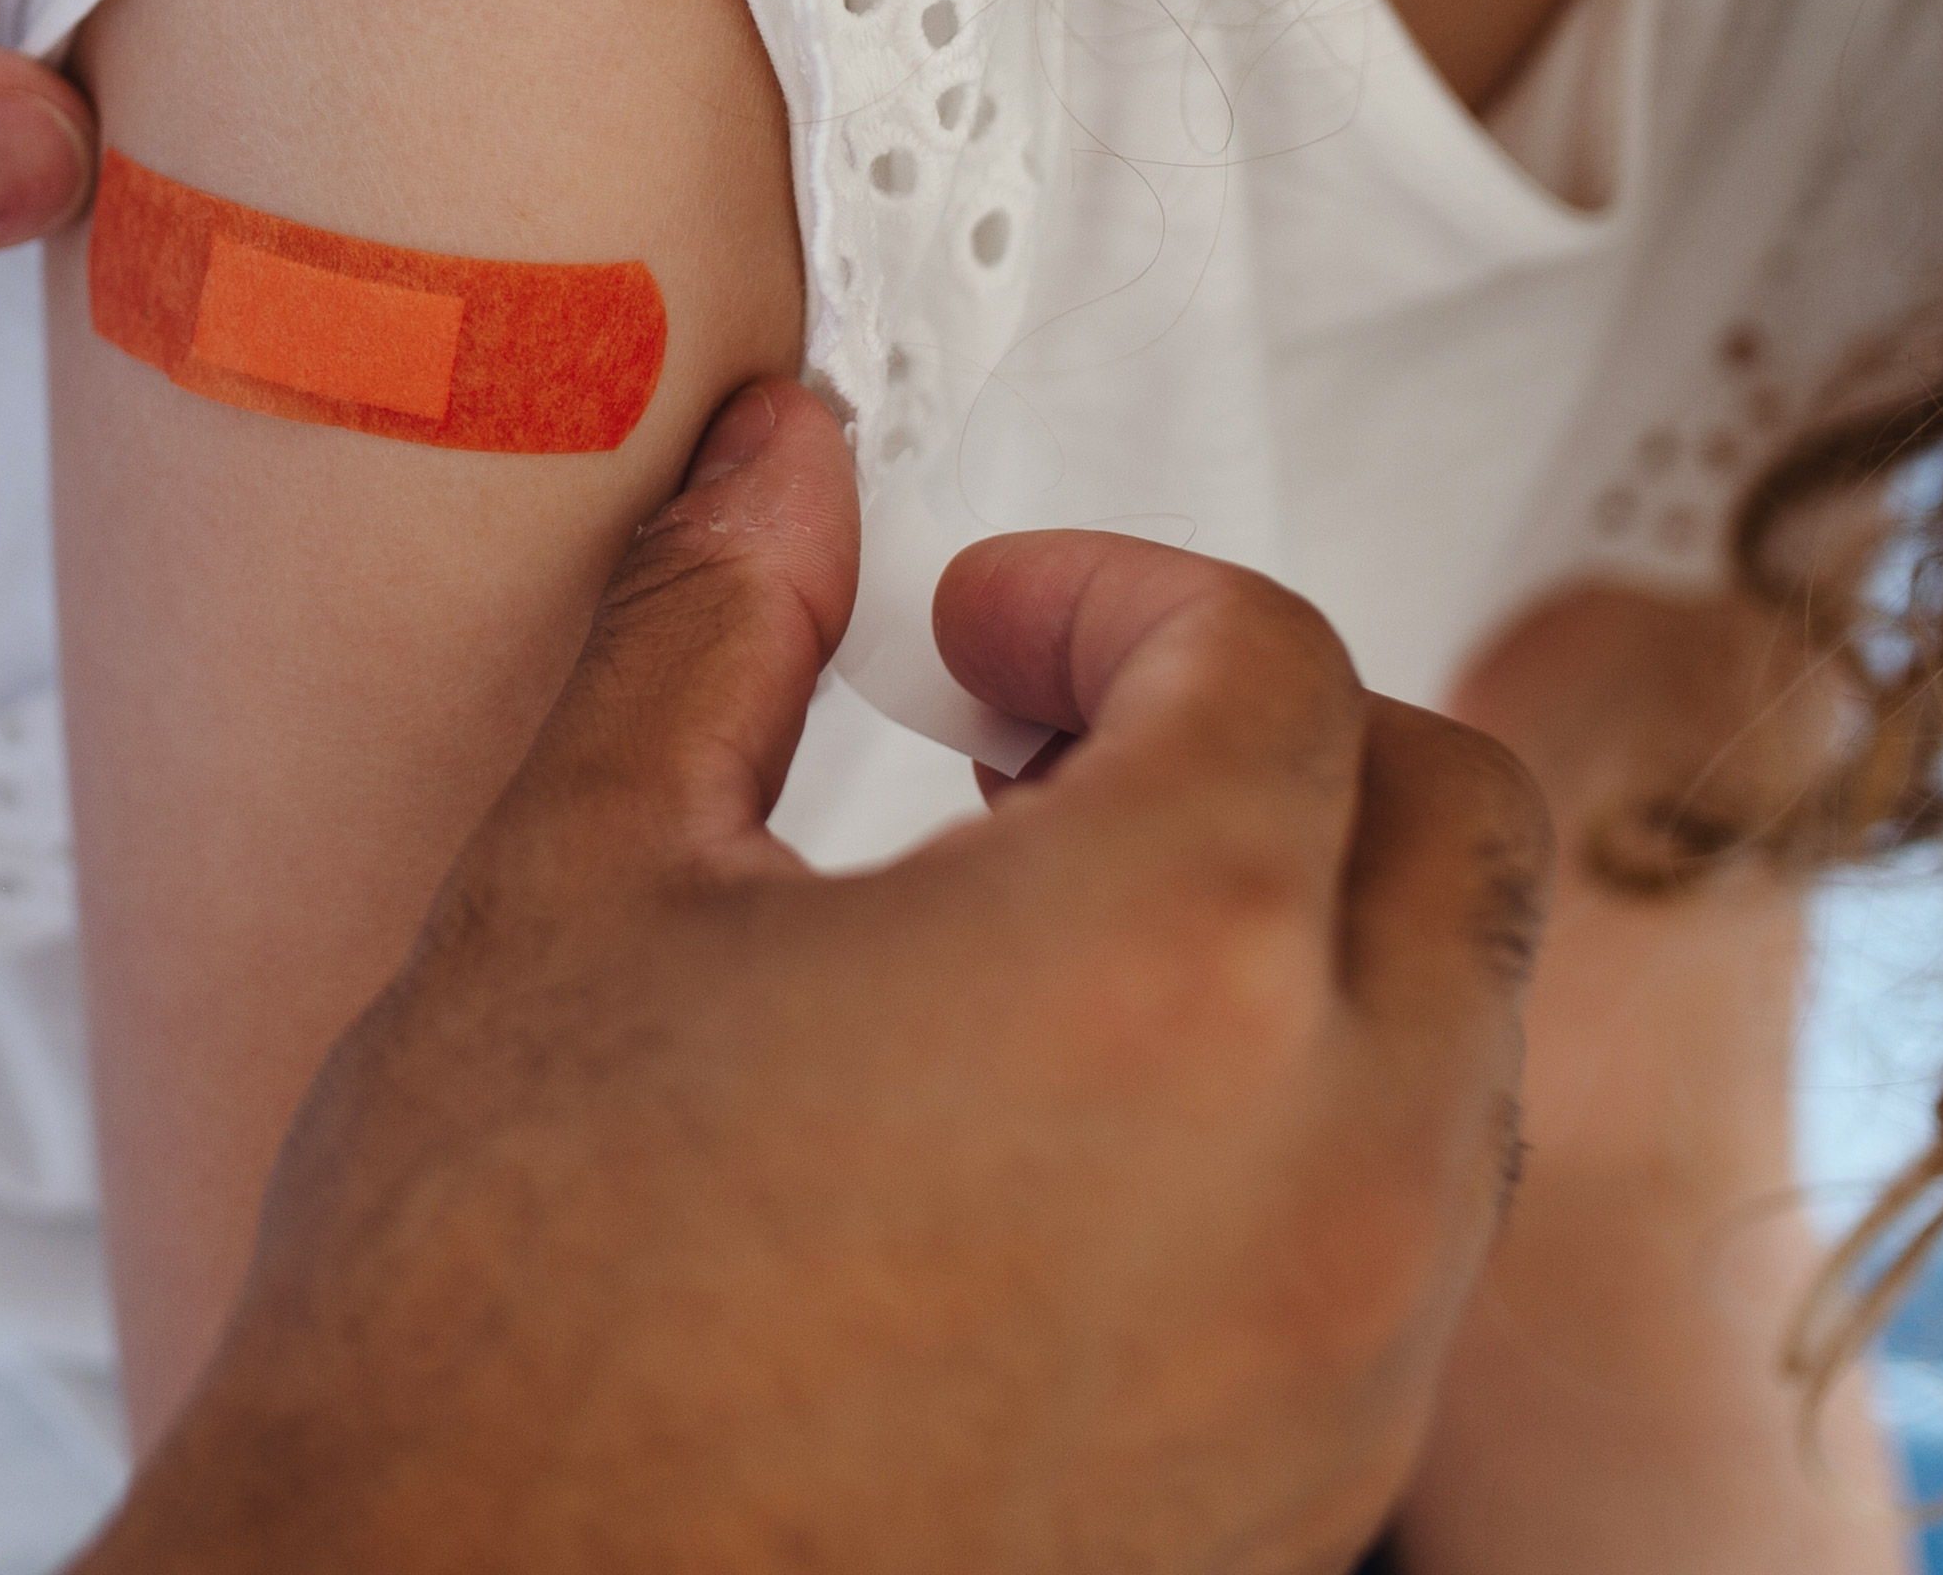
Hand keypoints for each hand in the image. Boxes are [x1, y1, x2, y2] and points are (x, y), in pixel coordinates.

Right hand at [86, 381, 1549, 1574]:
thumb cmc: (487, 1317)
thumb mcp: (573, 882)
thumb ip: (713, 633)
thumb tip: (780, 472)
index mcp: (1160, 967)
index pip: (1272, 661)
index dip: (1107, 593)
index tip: (979, 630)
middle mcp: (1321, 1177)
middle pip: (1451, 830)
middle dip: (1274, 731)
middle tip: (1059, 742)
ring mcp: (1339, 1372)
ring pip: (1455, 1053)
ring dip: (1303, 938)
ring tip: (1047, 949)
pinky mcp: (1298, 1511)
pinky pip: (1396, 1259)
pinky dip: (1294, 1142)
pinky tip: (1063, 1156)